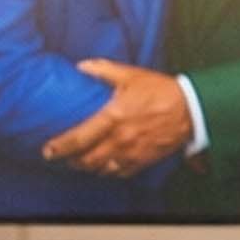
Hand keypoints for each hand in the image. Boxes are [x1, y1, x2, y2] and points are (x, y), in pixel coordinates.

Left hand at [42, 60, 193, 176]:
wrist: (191, 109)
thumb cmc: (161, 90)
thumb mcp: (131, 75)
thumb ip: (103, 70)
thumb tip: (82, 66)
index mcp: (113, 117)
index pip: (79, 138)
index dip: (60, 147)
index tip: (48, 151)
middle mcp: (120, 138)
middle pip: (87, 159)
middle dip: (72, 161)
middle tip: (64, 158)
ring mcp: (133, 152)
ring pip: (102, 169)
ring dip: (90, 168)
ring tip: (83, 163)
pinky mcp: (145, 159)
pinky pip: (122, 173)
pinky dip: (110, 172)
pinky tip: (106, 167)